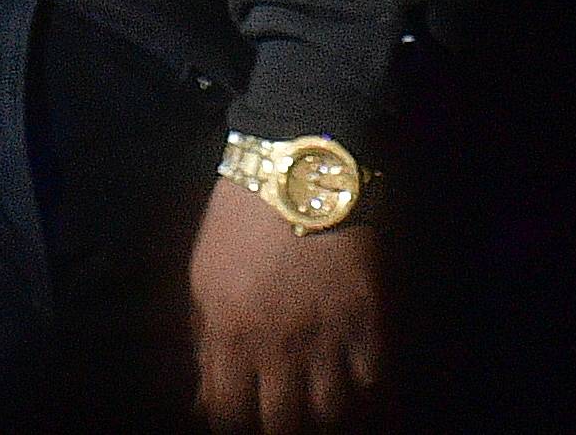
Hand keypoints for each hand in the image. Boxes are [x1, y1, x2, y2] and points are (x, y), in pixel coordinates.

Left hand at [188, 172, 384, 431]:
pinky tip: (357, 373)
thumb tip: (203, 387)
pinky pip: (372, 373)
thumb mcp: (203, 273)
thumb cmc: (243, 214)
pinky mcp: (368, 313)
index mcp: (230, 334)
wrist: (303, 165)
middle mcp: (277, 345)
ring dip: (323, 408)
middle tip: (285, 409)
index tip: (241, 412)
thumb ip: (204, 334)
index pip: (226, 412)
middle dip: (280, 423)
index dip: (232, 420)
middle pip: (281, 421)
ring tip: (322, 397)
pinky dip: (365, 381)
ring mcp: (327, 332)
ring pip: (330, 408)